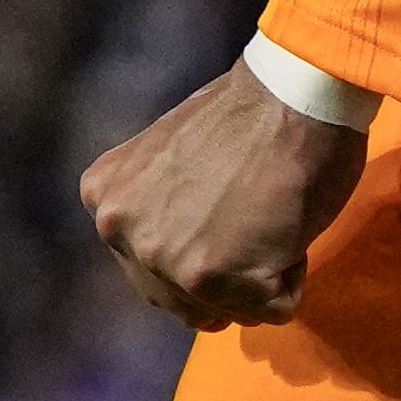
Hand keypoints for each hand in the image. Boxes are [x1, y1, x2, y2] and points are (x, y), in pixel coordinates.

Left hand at [80, 61, 366, 329]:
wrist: (295, 91)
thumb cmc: (251, 112)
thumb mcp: (168, 156)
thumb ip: (157, 205)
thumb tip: (175, 244)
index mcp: (105, 199)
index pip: (151, 267)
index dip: (203, 239)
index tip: (227, 195)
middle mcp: (119, 231)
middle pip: (182, 298)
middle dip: (226, 270)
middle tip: (253, 209)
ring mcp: (163, 258)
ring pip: (227, 309)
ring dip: (259, 274)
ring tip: (267, 213)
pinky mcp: (213, 279)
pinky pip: (275, 309)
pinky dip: (293, 274)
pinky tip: (287, 223)